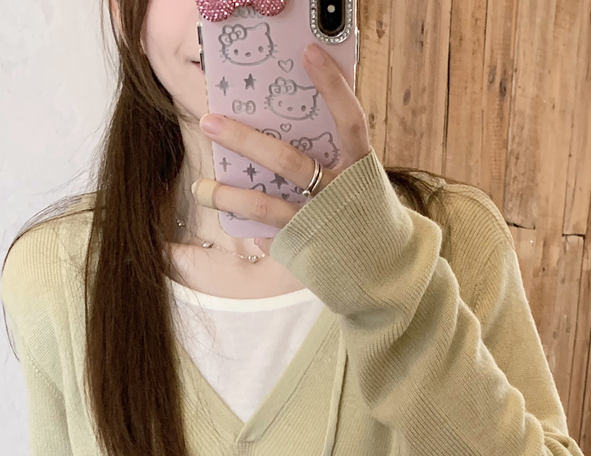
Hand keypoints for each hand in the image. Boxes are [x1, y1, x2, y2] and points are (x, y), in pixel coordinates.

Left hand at [193, 43, 370, 246]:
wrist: (390, 269)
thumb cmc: (367, 212)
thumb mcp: (361, 179)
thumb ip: (335, 154)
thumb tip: (289, 121)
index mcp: (360, 169)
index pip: (350, 120)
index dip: (333, 86)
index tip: (309, 52)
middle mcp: (340, 195)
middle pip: (287, 161)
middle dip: (244, 140)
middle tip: (209, 122)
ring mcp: (321, 225)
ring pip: (266, 207)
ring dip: (229, 197)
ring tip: (200, 188)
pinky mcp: (308, 252)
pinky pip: (270, 237)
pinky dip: (252, 229)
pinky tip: (238, 223)